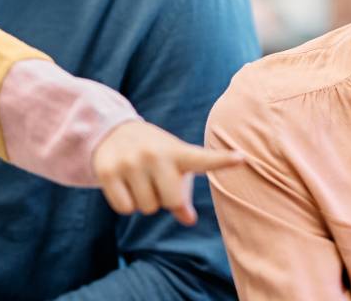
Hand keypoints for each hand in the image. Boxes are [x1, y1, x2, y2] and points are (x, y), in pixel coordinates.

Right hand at [92, 120, 244, 225]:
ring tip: (139, 178)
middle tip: (156, 181)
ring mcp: (130, 162)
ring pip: (146, 208)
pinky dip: (126, 203)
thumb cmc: (155, 156)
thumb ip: (183, 194)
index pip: (203, 159)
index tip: (242, 158)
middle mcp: (155, 155)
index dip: (223, 160)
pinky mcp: (107, 171)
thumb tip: (188, 219)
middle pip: (170, 202)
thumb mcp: (174, 167)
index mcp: (178, 152)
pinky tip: (123, 183)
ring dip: (144, 201)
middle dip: (164, 200)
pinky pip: (125, 208)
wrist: (112, 131)